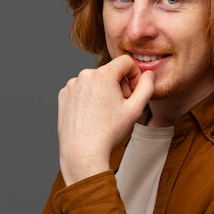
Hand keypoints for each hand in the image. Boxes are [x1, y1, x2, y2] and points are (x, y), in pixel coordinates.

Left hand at [58, 55, 154, 184]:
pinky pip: (82, 89)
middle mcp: (85, 74)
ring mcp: (72, 85)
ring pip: (96, 81)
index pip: (126, 62)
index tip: (133, 93)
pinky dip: (89, 98)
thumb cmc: (110, 132)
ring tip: (105, 114)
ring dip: (104, 92)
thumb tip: (149, 74)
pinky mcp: (64, 95)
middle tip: (120, 108)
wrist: (83, 152)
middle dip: (119, 86)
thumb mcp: (136, 109)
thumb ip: (147, 87)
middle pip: (111, 72)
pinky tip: (92, 115)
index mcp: (103, 74)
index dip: (134, 76)